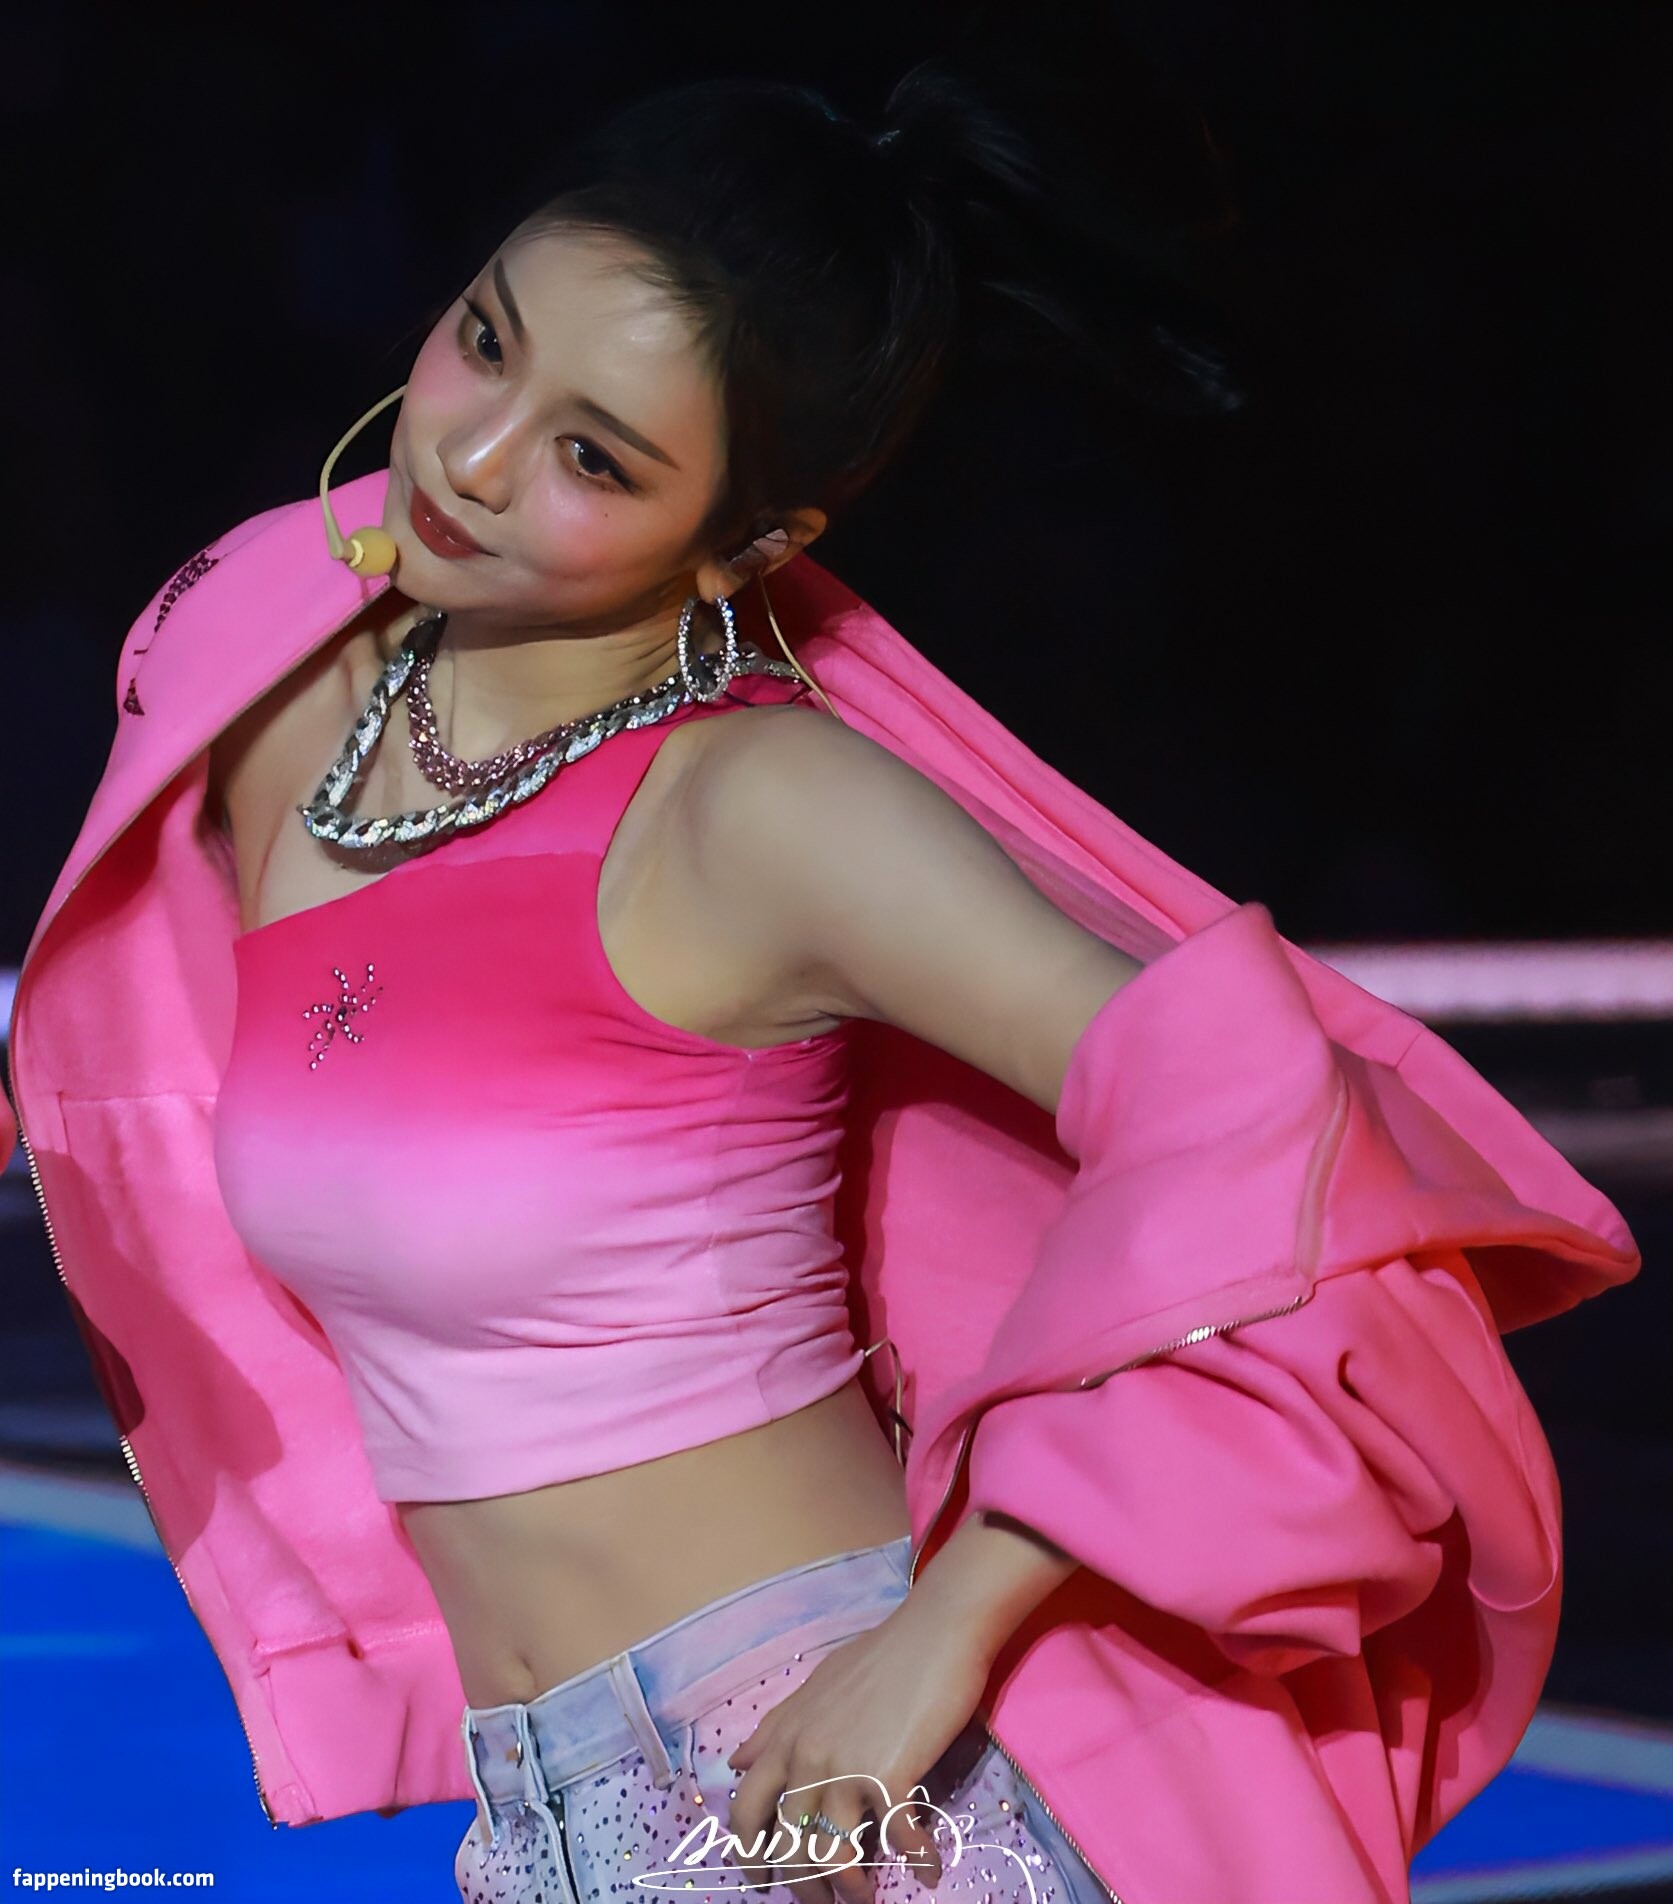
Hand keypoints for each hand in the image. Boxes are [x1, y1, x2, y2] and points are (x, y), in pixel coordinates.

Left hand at [721, 1596, 993, 1903]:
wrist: (934, 1631)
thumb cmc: (880, 1654)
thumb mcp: (815, 1686)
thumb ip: (775, 1727)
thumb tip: (735, 1761)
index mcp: (786, 1736)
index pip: (746, 1808)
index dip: (748, 1853)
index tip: (762, 1880)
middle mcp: (807, 1756)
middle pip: (789, 1843)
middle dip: (803, 1886)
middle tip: (822, 1903)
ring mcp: (846, 1766)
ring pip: (832, 1853)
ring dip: (850, 1888)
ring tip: (866, 1897)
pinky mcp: (890, 1774)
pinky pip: (898, 1837)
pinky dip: (917, 1858)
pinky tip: (929, 1867)